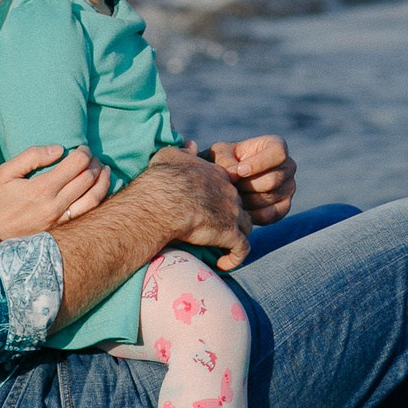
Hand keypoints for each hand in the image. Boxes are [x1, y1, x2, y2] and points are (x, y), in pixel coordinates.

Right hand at [0, 145, 108, 242]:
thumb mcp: (5, 172)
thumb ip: (31, 157)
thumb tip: (59, 149)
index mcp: (41, 189)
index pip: (76, 165)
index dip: (84, 153)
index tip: (82, 147)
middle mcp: (55, 205)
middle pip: (88, 179)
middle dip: (94, 163)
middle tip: (91, 156)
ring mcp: (61, 220)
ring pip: (94, 198)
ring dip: (102, 181)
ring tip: (103, 169)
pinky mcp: (62, 229)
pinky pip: (88, 213)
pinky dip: (99, 198)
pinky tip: (99, 189)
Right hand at [142, 145, 250, 269]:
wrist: (162, 202)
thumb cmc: (161, 179)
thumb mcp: (170, 155)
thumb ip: (184, 150)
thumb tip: (191, 144)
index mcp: (217, 174)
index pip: (228, 187)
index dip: (222, 199)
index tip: (211, 211)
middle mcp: (229, 192)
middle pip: (239, 206)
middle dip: (231, 218)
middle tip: (217, 231)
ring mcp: (232, 212)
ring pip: (246, 226)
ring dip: (236, 238)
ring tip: (222, 248)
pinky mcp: (229, 233)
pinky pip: (242, 250)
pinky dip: (235, 258)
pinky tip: (222, 264)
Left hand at [205, 135, 295, 226]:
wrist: (225, 183)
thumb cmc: (224, 161)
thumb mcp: (220, 155)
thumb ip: (226, 161)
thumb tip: (235, 175)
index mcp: (276, 146)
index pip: (278, 153)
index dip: (259, 163)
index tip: (239, 172)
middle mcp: (288, 166)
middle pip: (272, 180)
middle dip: (247, 185)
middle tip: (231, 186)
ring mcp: (289, 187)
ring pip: (269, 198)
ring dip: (245, 199)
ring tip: (232, 195)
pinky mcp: (284, 207)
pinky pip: (270, 214)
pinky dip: (251, 214)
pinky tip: (238, 208)